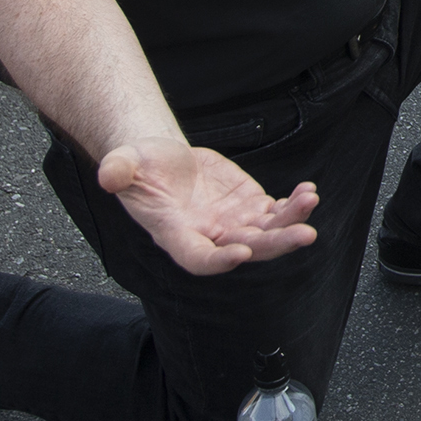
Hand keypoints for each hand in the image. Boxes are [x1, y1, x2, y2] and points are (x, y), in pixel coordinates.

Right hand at [95, 137, 319, 275]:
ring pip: (267, 232)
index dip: (219, 260)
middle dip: (275, 243)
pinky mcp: (249, 207)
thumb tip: (110, 175)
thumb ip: (117, 170)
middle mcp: (209, 236)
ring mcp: (233, 224)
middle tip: (305, 234)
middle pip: (246, 249)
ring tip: (310, 199)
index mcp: (176, 234)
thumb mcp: (124, 162)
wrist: (162, 161)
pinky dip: (292, 205)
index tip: (242, 253)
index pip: (199, 258)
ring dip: (291, 220)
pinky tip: (308, 191)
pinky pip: (275, 212)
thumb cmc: (139, 166)